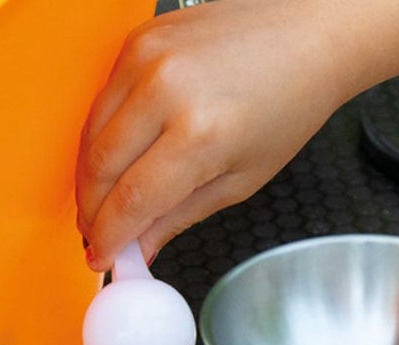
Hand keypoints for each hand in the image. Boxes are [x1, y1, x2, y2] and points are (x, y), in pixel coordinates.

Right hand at [76, 0, 356, 269]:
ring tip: (102, 203)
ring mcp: (147, 57)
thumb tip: (141, 246)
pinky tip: (115, 158)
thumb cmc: (289, 99)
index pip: (130, 202)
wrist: (308, 33)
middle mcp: (166, 89)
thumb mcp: (240, 181)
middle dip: (91, 212)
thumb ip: (179, 217)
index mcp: (198, 134)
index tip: (103, 257)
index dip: (109, 238)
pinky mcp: (139, 38)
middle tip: (97, 235)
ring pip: (91, 134)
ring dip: (90, 177)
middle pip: (100, 169)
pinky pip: (102, 100)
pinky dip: (101, 136)